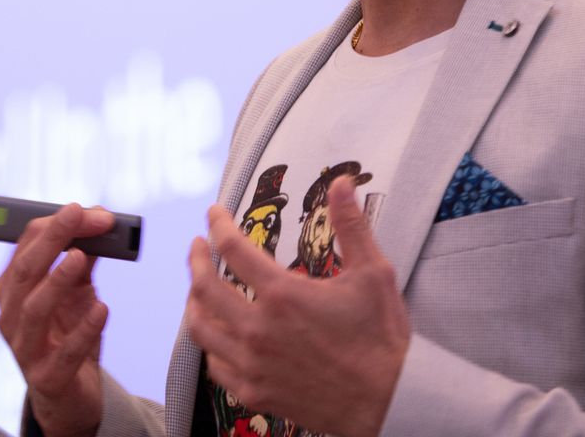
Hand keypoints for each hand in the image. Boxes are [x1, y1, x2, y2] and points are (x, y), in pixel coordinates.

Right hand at [0, 203, 114, 436]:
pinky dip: (83, 329)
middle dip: (50, 239)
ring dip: (57, 280)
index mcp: (13, 291)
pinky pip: (64, 353)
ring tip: (80, 257)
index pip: (23, 249)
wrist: (70, 397)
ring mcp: (25, 350)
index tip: (83, 209)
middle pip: (25, 272)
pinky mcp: (47, 379)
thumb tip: (99, 219)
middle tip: (77, 215)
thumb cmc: (68, 336)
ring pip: (34, 310)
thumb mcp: (76, 293)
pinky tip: (102, 308)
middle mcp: (11, 317)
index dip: (52, 225)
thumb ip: (83, 259)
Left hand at [184, 176, 408, 436]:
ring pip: (201, 330)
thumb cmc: (382, 339)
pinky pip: (216, 368)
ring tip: (199, 290)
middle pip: (204, 288)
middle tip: (198, 246)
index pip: (233, 248)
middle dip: (196, 260)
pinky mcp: (256, 392)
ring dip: (194, 304)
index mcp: (283, 295)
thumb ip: (351, 225)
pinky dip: (211, 348)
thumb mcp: (373, 273)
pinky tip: (219, 338)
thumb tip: (341, 183)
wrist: (390, 401)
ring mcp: (254, 364)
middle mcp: (259, 329)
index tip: (213, 215)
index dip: (218, 225)